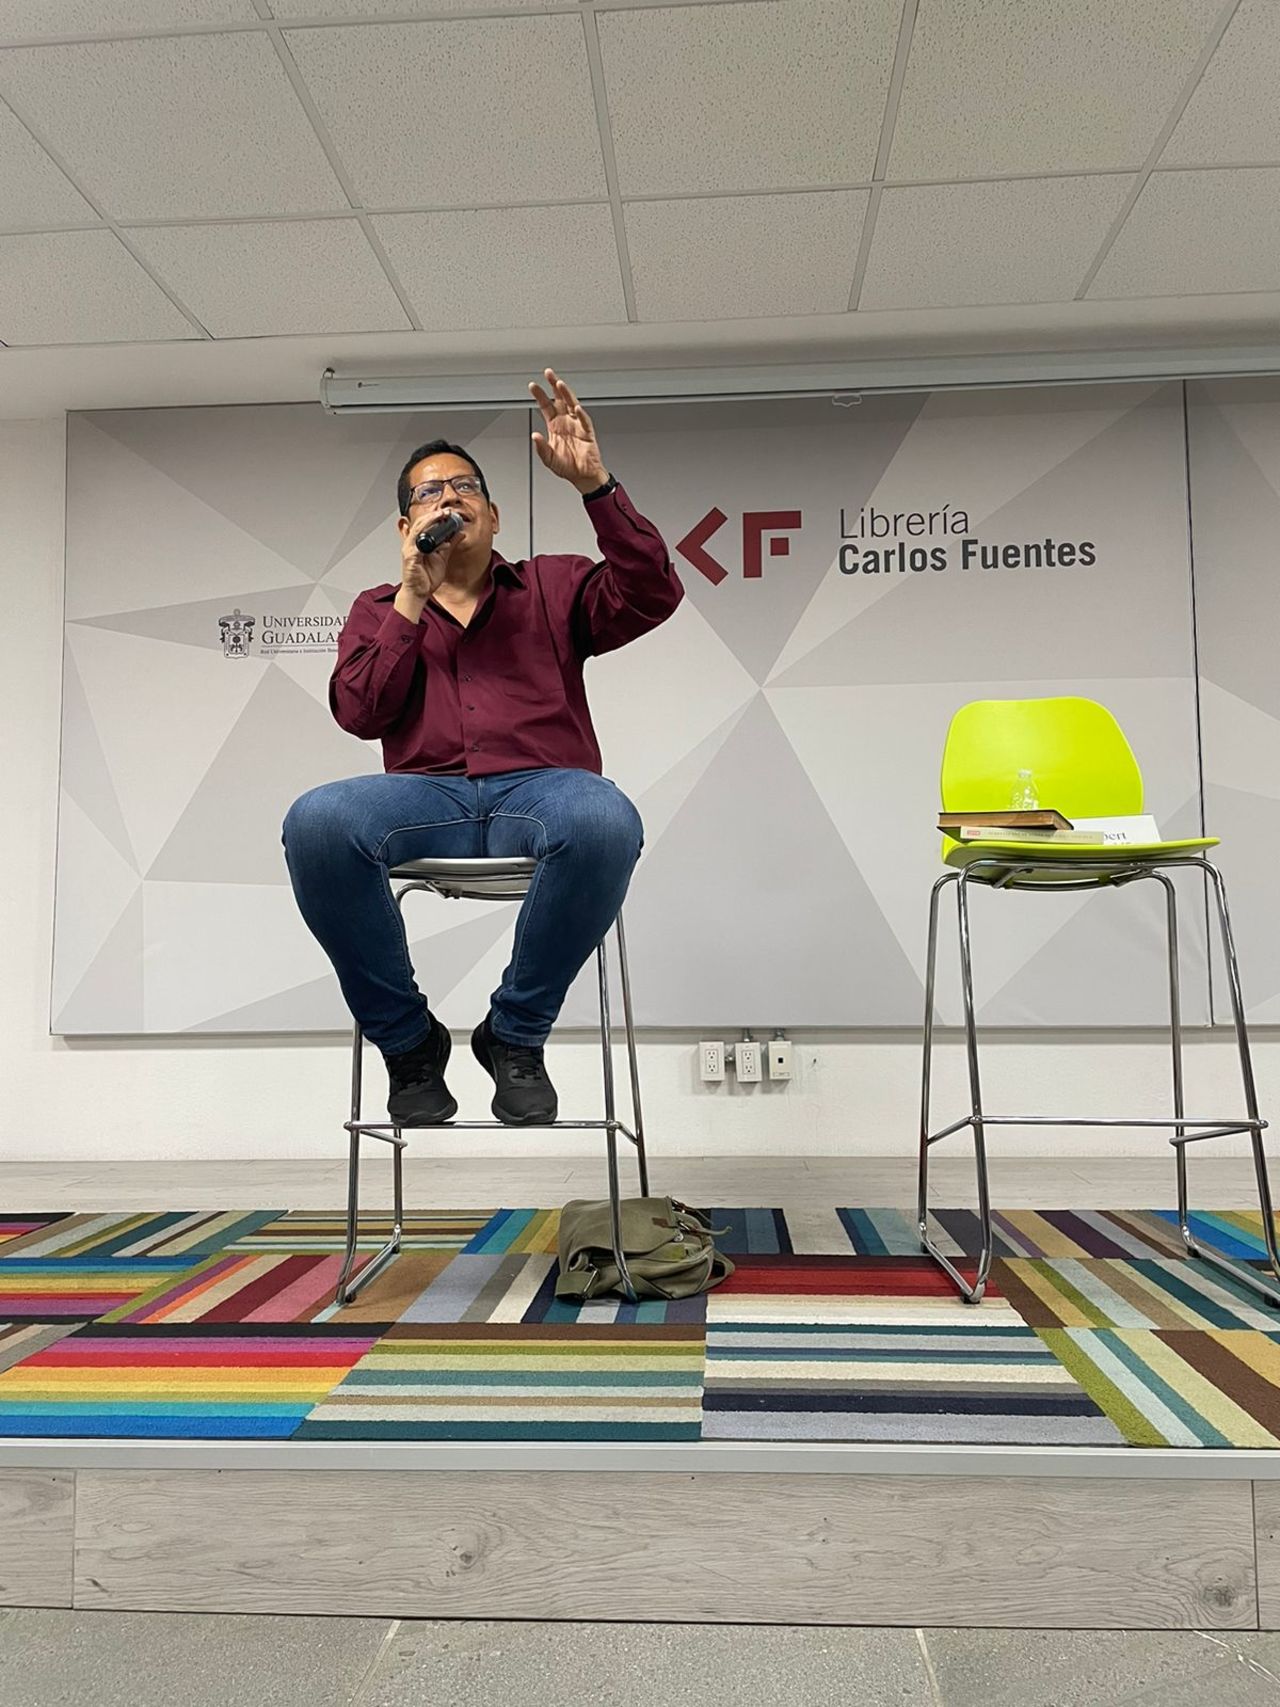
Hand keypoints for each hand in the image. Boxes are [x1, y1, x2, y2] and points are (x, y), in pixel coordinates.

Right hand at [396, 513, 455, 618]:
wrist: (419, 593)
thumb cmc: (425, 577)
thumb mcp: (442, 558)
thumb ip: (450, 545)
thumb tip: (459, 534)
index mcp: (419, 542)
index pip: (424, 524)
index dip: (435, 516)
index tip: (447, 512)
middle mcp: (412, 544)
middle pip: (420, 523)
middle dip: (433, 516)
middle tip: (446, 512)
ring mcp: (409, 550)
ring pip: (418, 530)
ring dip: (430, 522)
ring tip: (441, 517)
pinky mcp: (410, 558)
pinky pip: (419, 547)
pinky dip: (431, 543)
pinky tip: (442, 543)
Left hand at [529, 368, 608, 493]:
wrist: (583, 476)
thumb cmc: (567, 467)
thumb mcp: (548, 459)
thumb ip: (541, 448)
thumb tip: (534, 436)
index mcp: (555, 425)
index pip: (546, 405)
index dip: (540, 395)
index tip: (532, 385)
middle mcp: (566, 422)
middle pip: (559, 399)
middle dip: (554, 385)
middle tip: (548, 373)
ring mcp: (577, 425)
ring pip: (571, 404)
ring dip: (566, 393)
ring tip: (560, 384)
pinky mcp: (587, 432)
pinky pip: (584, 421)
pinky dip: (580, 414)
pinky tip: (576, 408)